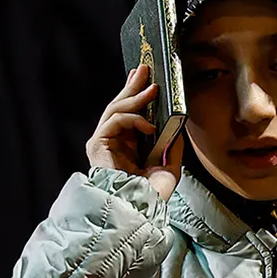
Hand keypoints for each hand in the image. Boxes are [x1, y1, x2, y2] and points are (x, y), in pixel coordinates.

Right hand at [87, 64, 181, 199]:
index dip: (136, 94)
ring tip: (152, 88)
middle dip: (132, 86)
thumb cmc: (151, 193)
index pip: (129, 114)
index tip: (146, 79)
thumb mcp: (169, 163)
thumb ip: (172, 144)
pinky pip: (114, 121)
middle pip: (119, 107)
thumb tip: (178, 122)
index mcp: (126, 146)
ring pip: (115, 110)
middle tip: (143, 68)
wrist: (139, 209)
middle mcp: (112, 143)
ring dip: (135, 96)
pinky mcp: (97, 145)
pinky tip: (149, 125)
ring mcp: (103, 143)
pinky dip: (133, 119)